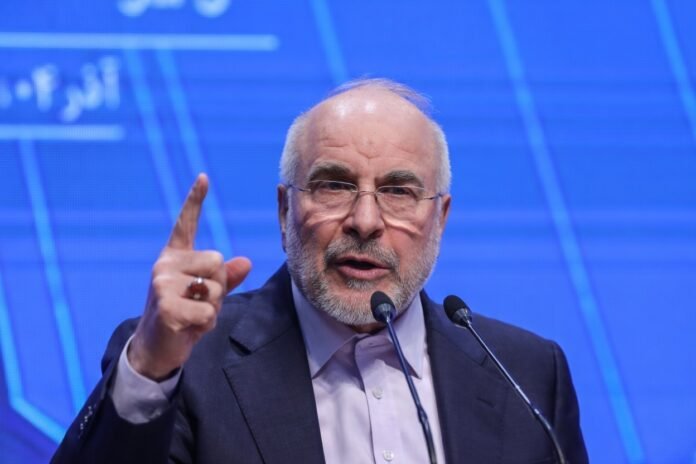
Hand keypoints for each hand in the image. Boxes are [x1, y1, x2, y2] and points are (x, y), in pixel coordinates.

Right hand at [128, 174, 251, 379]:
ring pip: (215, 287)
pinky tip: (187, 327)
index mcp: (174, 257)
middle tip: (199, 302)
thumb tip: (246, 262)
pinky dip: (206, 325)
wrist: (156, 349)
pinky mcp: (166, 307)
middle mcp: (165, 265)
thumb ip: (226, 278)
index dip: (195, 200)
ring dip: (213, 307)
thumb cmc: (184, 317)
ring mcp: (162, 284)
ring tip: (192, 315)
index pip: (185, 224)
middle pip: (217, 261)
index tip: (203, 177)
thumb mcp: (207, 295)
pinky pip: (208, 312)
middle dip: (219, 286)